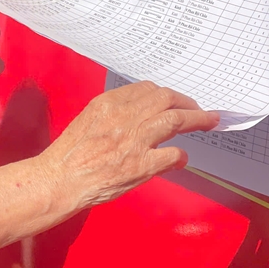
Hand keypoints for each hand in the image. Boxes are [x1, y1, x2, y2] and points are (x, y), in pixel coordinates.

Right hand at [39, 81, 219, 212]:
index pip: (146, 88)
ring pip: (175, 120)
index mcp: (108, 103)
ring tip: (209, 121)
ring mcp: (133, 140)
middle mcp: (123, 117)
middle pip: (166, 98)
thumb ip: (115, 113)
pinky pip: (172, 154)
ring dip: (197, 119)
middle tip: (198, 110)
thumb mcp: (89, 119)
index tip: (175, 100)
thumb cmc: (71, 152)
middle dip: (187, 102)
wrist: (60, 179)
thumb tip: (143, 113)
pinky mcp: (140, 165)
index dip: (166, 93)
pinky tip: (181, 158)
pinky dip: (181, 155)